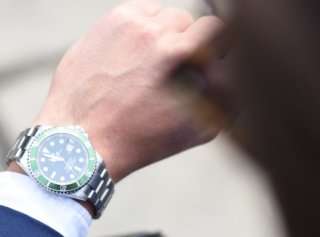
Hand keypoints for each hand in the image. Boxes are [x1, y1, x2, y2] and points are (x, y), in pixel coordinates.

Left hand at [28, 0, 224, 182]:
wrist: (84, 141)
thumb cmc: (142, 141)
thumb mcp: (200, 130)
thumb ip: (228, 94)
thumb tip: (234, 65)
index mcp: (180, 54)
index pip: (217, 29)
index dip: (213, 48)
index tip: (203, 64)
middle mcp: (153, 34)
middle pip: (187, 21)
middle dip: (184, 43)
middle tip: (170, 71)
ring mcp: (127, 26)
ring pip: (161, 15)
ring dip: (161, 34)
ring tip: (149, 66)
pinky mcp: (107, 24)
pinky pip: (137, 12)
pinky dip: (139, 28)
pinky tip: (132, 55)